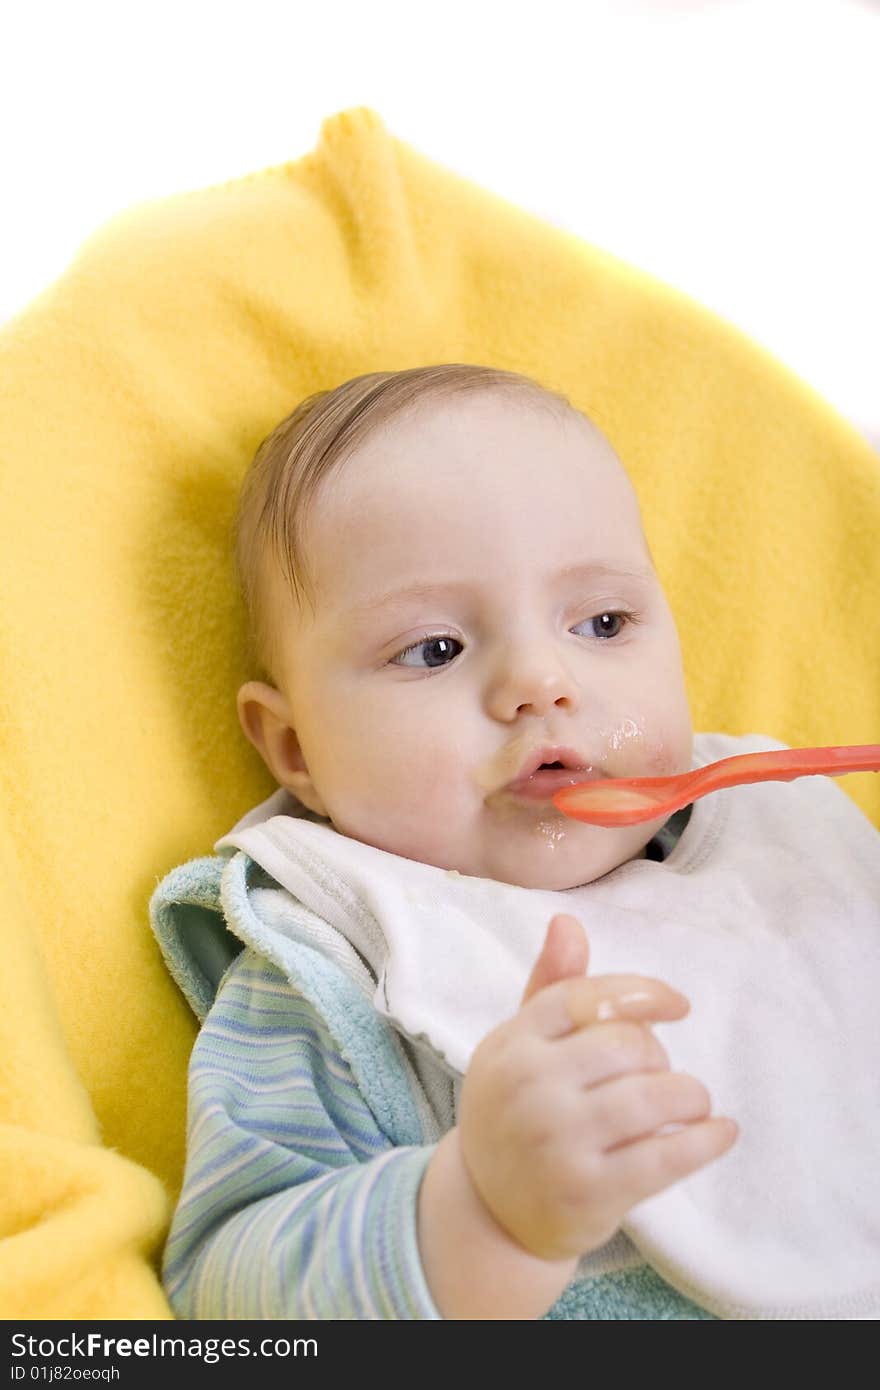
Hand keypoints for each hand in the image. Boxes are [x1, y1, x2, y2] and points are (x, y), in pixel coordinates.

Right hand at [457, 913, 738, 1262]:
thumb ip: (550, 985)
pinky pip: (666, 1156)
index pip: (587, 997)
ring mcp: (557, 1142)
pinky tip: (721, 1131)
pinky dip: (706, 1140)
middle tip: (660, 1074)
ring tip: (692, 1103)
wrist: (489, 1209)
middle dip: (659, 1055)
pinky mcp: (589, 1191)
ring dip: (689, 1096)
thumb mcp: (519, 1045)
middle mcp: (529, 1087)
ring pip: (653, 1097)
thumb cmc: (516, 1109)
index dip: (642, 994)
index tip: (678, 1006)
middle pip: (626, 1045)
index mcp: (511, 1042)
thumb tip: (568, 921)